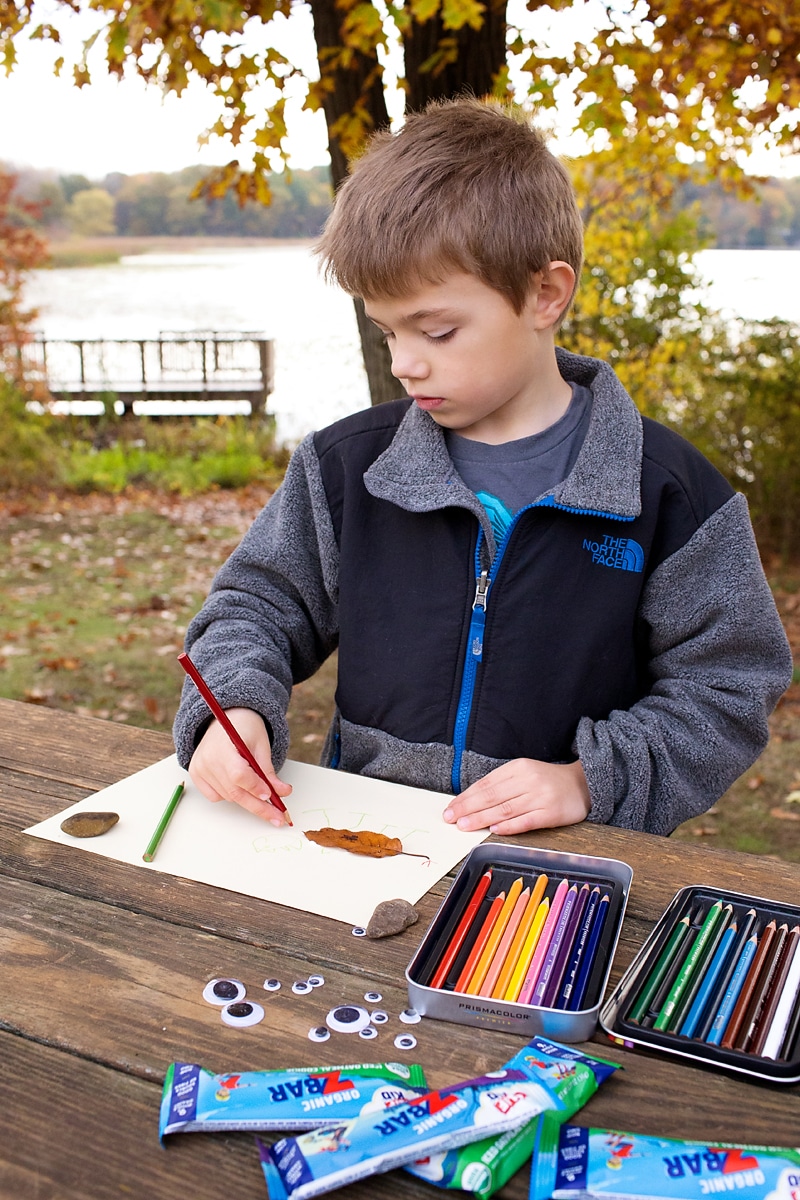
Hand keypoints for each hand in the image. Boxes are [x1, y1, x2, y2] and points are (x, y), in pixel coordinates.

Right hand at [188, 707, 291, 825]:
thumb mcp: (261, 746)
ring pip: (228, 796)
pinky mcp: (196, 775)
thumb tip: (283, 793)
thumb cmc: (245, 729)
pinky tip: (238, 785)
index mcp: (223, 747)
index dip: (255, 787)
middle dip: (259, 807)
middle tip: (278, 818)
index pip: (238, 775)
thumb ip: (269, 771)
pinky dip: (230, 795)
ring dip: (247, 799)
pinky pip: (216, 796)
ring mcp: (199, 768)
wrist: (226, 718)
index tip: (271, 796)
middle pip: (234, 792)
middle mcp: (207, 759)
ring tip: (262, 793)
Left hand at [442, 758, 590, 835]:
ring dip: (482, 819)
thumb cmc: (547, 781)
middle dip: (468, 808)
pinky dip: (509, 826)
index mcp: (518, 768)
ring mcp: (540, 796)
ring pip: (505, 809)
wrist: (582, 783)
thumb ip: (501, 785)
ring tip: (465, 825)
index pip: (486, 784)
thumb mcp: (524, 773)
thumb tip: (471, 802)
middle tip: (451, 818)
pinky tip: (494, 830)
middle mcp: (528, 780)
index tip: (451, 808)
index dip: (466, 797)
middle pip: (492, 796)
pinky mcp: (551, 812)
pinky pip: (526, 821)